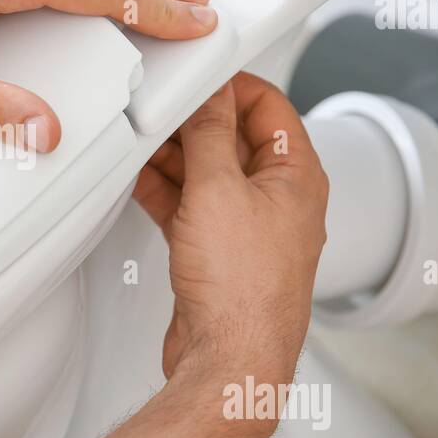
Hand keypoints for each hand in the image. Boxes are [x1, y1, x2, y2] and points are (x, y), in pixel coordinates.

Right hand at [132, 73, 328, 387]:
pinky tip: (140, 181)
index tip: (195, 76)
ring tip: (142, 141)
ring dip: (176, 158)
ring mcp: (248, 229)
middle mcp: (279, 201)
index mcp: (297, 176)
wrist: (229, 361)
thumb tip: (211, 93)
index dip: (231, 86)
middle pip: (235, 140)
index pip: (269, 107)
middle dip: (195, 123)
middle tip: (160, 109)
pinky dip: (167, 192)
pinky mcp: (220, 254)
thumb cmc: (244, 291)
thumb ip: (210, 133)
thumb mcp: (218, 190)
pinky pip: (192, 207)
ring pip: (209, 174)